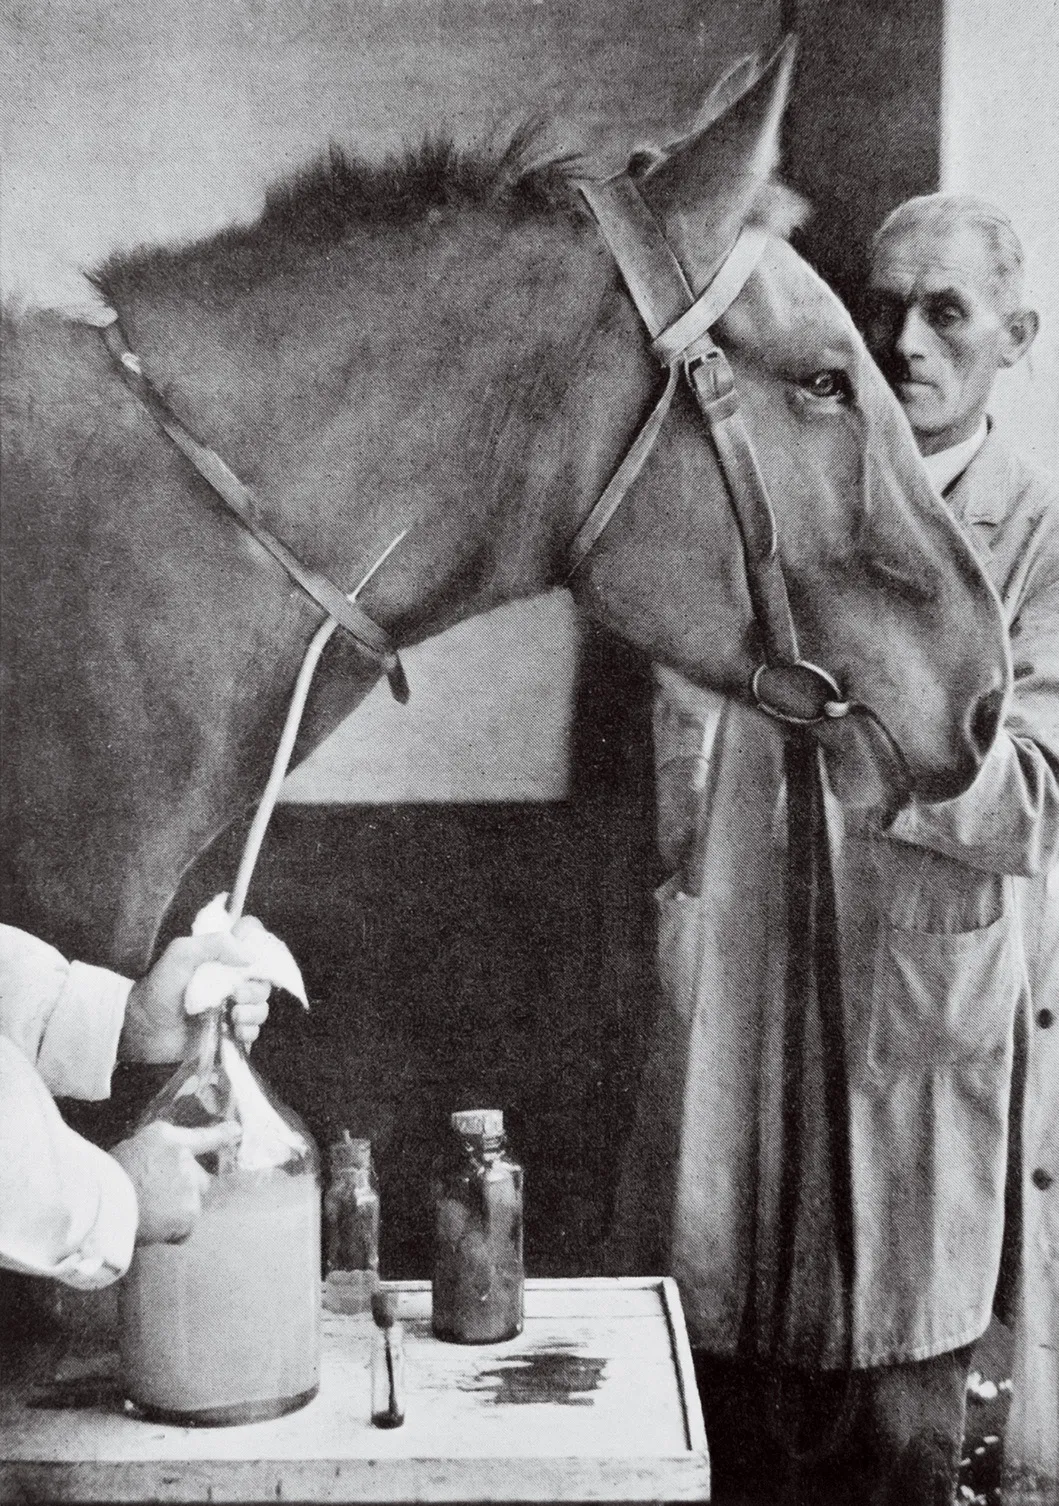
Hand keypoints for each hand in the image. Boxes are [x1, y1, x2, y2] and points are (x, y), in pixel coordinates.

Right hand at [111, 1120, 241, 1243]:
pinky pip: (185, 1227)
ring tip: (148, 1211)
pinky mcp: (190, 1212)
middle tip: (155, 1196)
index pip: (203, 1136)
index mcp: (167, 1138)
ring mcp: (190, 1185)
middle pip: (199, 1178)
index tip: (237, 1132)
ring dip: (177, 1209)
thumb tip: (175, 1159)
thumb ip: (159, 1151)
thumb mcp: (131, 1151)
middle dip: (184, 1189)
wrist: (102, 1205)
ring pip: (191, 1203)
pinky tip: (152, 1226)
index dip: (222, 1134)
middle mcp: (185, 1158)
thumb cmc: (109, 1179)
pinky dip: (173, 1231)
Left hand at [119, 928, 270, 1064]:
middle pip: (263, 977)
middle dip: (256, 989)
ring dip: (254, 1011)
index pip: (251, 938)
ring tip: (234, 1017)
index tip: (250, 962)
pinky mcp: (229, 1030)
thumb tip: (250, 956)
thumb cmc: (158, 990)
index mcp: (219, 954)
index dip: (258, 947)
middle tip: (236, 997)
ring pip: (261, 1004)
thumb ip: (214, 944)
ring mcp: (230, 1004)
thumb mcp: (180, 956)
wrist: (144, 1032)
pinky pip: (253, 1029)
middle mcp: (228, 977)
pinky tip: (234, 1032)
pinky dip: (249, 1031)